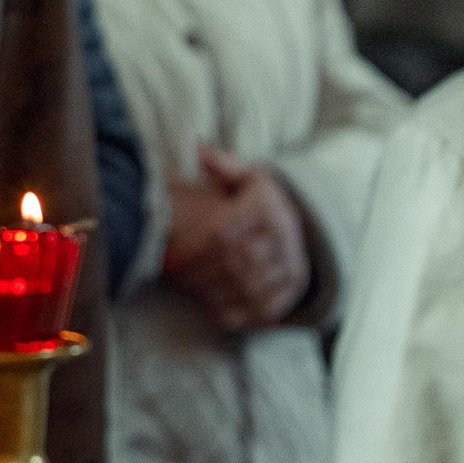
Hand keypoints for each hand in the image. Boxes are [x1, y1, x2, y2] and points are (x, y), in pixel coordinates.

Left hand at [162, 147, 310, 332]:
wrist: (295, 224)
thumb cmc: (256, 199)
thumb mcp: (244, 175)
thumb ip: (221, 164)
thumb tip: (198, 151)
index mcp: (269, 206)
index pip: (222, 231)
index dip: (191, 246)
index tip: (168, 254)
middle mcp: (287, 236)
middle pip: (233, 262)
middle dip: (198, 271)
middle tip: (171, 274)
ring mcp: (293, 265)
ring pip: (245, 288)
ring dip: (209, 291)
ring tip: (185, 287)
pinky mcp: (293, 289)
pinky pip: (260, 309)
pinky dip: (233, 311)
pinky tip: (208, 304)